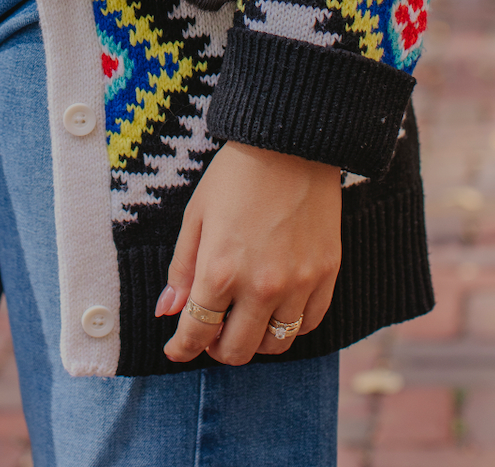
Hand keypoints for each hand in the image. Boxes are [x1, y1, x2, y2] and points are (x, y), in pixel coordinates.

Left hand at [157, 142, 340, 365]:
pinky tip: (276, 310)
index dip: (182, 348)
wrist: (290, 144)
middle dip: (216, 349)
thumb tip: (168, 311)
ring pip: (276, 345)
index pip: (197, 331)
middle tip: (210, 334)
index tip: (175, 349)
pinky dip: (290, 326)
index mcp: (220, 270)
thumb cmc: (235, 175)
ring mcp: (299, 283)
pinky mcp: (327, 275)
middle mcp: (261, 286)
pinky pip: (309, 323)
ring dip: (254, 342)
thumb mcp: (197, 215)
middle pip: (237, 350)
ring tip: (243, 322)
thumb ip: (182, 268)